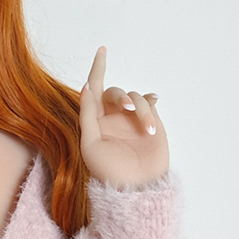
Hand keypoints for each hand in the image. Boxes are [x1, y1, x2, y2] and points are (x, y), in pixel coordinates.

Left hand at [79, 46, 168, 187]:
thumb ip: (88, 115)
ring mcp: (132, 120)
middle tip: (126, 108)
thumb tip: (87, 87)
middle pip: (115, 91)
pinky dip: (150, 105)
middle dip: (121, 96)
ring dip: (140, 108)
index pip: (94, 89)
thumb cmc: (109, 172)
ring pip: (135, 97)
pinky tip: (152, 112)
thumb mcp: (90, 144)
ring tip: (147, 128)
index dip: (97, 69)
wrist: (136, 189)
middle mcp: (113, 117)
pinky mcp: (150, 122)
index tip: (102, 50)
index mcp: (95, 121)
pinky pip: (149, 103)